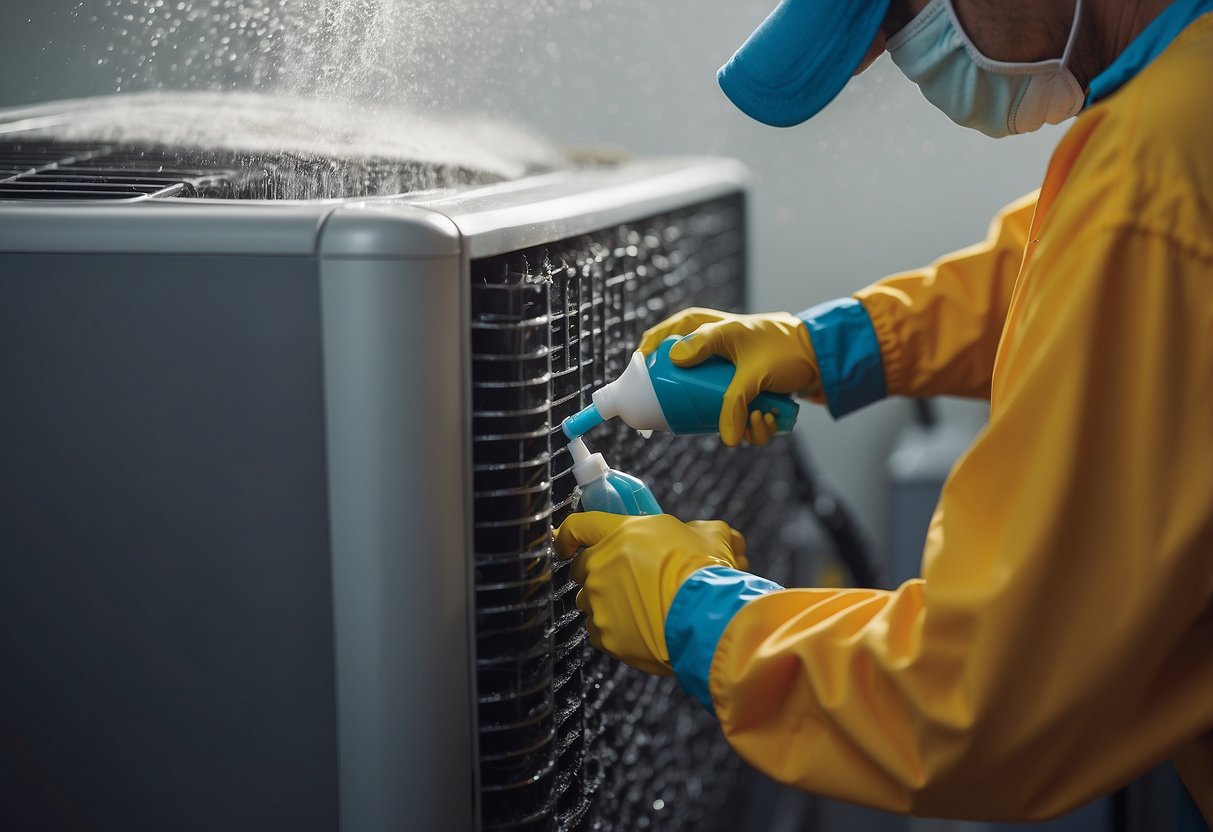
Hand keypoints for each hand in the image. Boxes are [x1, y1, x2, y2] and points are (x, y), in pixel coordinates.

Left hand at [554, 513, 748, 675]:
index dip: (567, 534)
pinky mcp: (605, 635)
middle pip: (582, 568)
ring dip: (608, 604)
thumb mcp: (708, 535)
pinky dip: (616, 633)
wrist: (707, 615)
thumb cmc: (707, 571)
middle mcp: (602, 565)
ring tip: (640, 610)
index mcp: (621, 532)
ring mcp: (599, 602)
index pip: (579, 525)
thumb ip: (694, 531)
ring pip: (591, 602)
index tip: (564, 544)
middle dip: (599, 573)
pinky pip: (600, 633)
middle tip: (627, 581)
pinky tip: (641, 631)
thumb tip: (703, 535)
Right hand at [637, 308, 821, 446]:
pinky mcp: (747, 390)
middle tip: (691, 416)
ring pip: (713, 401)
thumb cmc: (786, 349)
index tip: (641, 370)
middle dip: (691, 404)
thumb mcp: (753, 369)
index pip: (667, 333)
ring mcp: (730, 372)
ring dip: (738, 420)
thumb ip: (732, 401)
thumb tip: (723, 437)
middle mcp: (716, 352)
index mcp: (710, 332)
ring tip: (759, 417)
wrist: (822, 358)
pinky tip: (769, 419)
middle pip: (682, 375)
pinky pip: (739, 414)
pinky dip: (756, 425)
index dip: (650, 350)